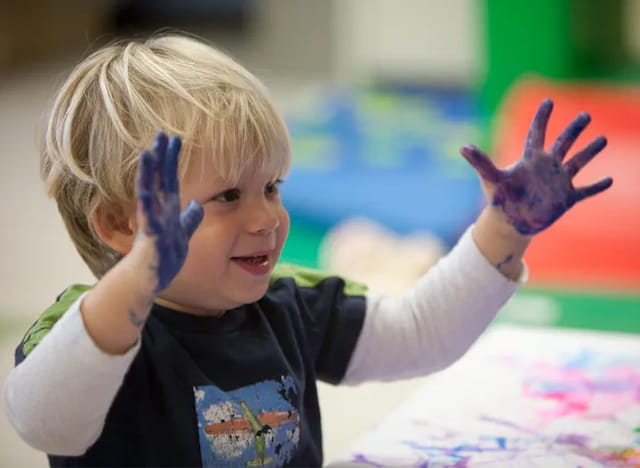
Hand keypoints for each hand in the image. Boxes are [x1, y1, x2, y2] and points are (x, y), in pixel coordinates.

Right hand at [136, 132, 203, 291]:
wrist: (149, 281)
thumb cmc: (164, 260)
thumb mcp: (182, 235)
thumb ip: (189, 219)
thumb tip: (199, 205)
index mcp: (168, 210)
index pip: (171, 179)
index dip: (172, 160)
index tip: (175, 139)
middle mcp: (158, 212)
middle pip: (160, 179)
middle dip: (162, 157)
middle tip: (163, 134)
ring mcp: (152, 222)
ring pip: (149, 192)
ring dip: (149, 173)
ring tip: (148, 152)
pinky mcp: (150, 235)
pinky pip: (148, 216)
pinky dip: (146, 201)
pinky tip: (146, 188)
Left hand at [460, 99, 612, 234]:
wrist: (509, 223)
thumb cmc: (499, 200)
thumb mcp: (491, 179)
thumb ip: (481, 162)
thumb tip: (462, 147)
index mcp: (530, 160)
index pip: (537, 133)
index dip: (541, 117)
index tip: (548, 100)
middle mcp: (547, 167)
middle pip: (563, 143)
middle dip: (574, 129)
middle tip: (585, 115)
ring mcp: (558, 182)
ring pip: (578, 162)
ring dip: (591, 151)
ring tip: (603, 139)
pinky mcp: (566, 198)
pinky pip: (586, 191)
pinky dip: (597, 186)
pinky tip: (610, 180)